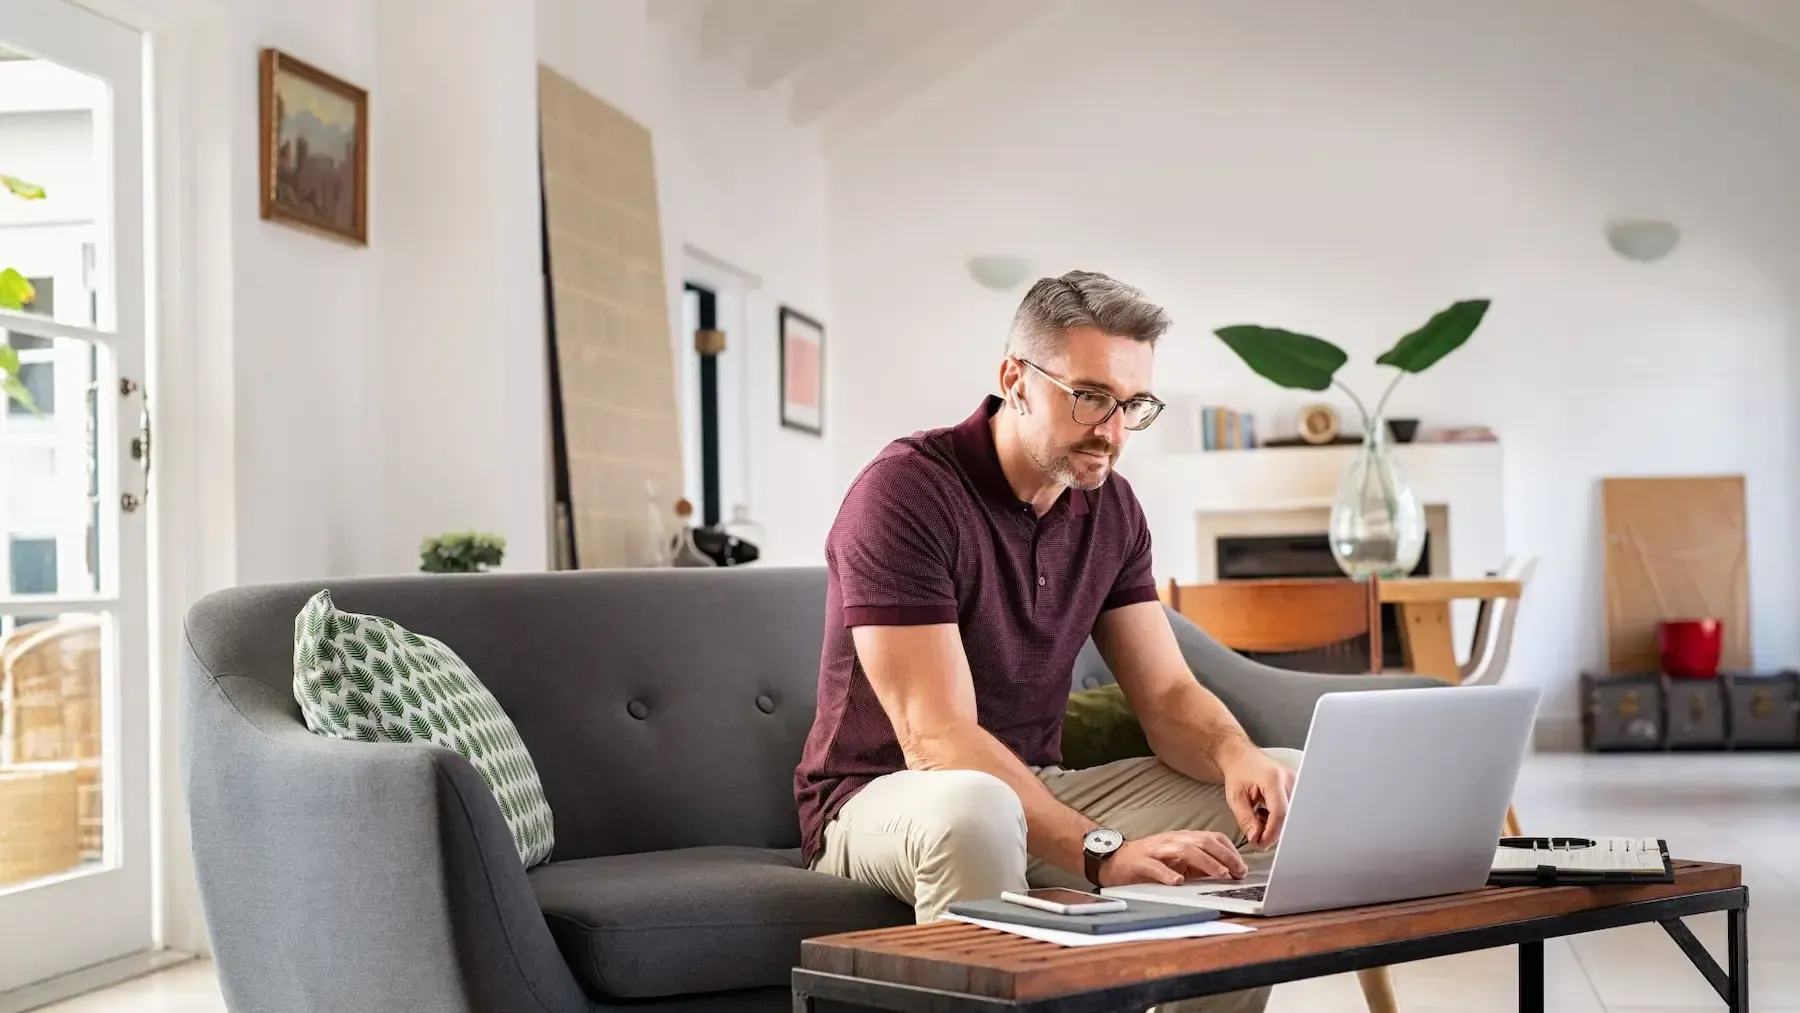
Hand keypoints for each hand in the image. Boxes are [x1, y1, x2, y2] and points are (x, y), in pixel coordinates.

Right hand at [1096, 830, 1247, 886]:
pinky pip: (1155, 866)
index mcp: (1182, 839)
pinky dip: (1167, 874)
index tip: (1242, 868)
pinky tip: (1178, 882)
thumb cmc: (1148, 861)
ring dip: (1205, 862)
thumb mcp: (1177, 861)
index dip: (1229, 852)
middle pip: (1202, 842)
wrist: (1112, 859)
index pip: (1211, 838)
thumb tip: (1226, 873)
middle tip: (1237, 872)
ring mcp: (1155, 850)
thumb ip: (1198, 864)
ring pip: (1184, 850)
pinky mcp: (1140, 862)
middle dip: (1223, 856)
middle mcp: (1171, 841)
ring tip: (1219, 875)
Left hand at [1222, 748, 1296, 847]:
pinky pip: (1293, 811)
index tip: (1261, 843)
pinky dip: (1279, 818)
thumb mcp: (1235, 797)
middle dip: (1273, 831)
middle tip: (1256, 833)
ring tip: (1258, 816)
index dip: (1272, 832)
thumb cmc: (1238, 773)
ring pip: (1291, 816)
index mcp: (1273, 779)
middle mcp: (1290, 780)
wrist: (1242, 757)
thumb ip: (1246, 819)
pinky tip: (1266, 812)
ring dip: (1275, 824)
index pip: (1280, 812)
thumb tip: (1256, 838)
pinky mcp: (1299, 788)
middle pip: (1289, 816)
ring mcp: (1297, 784)